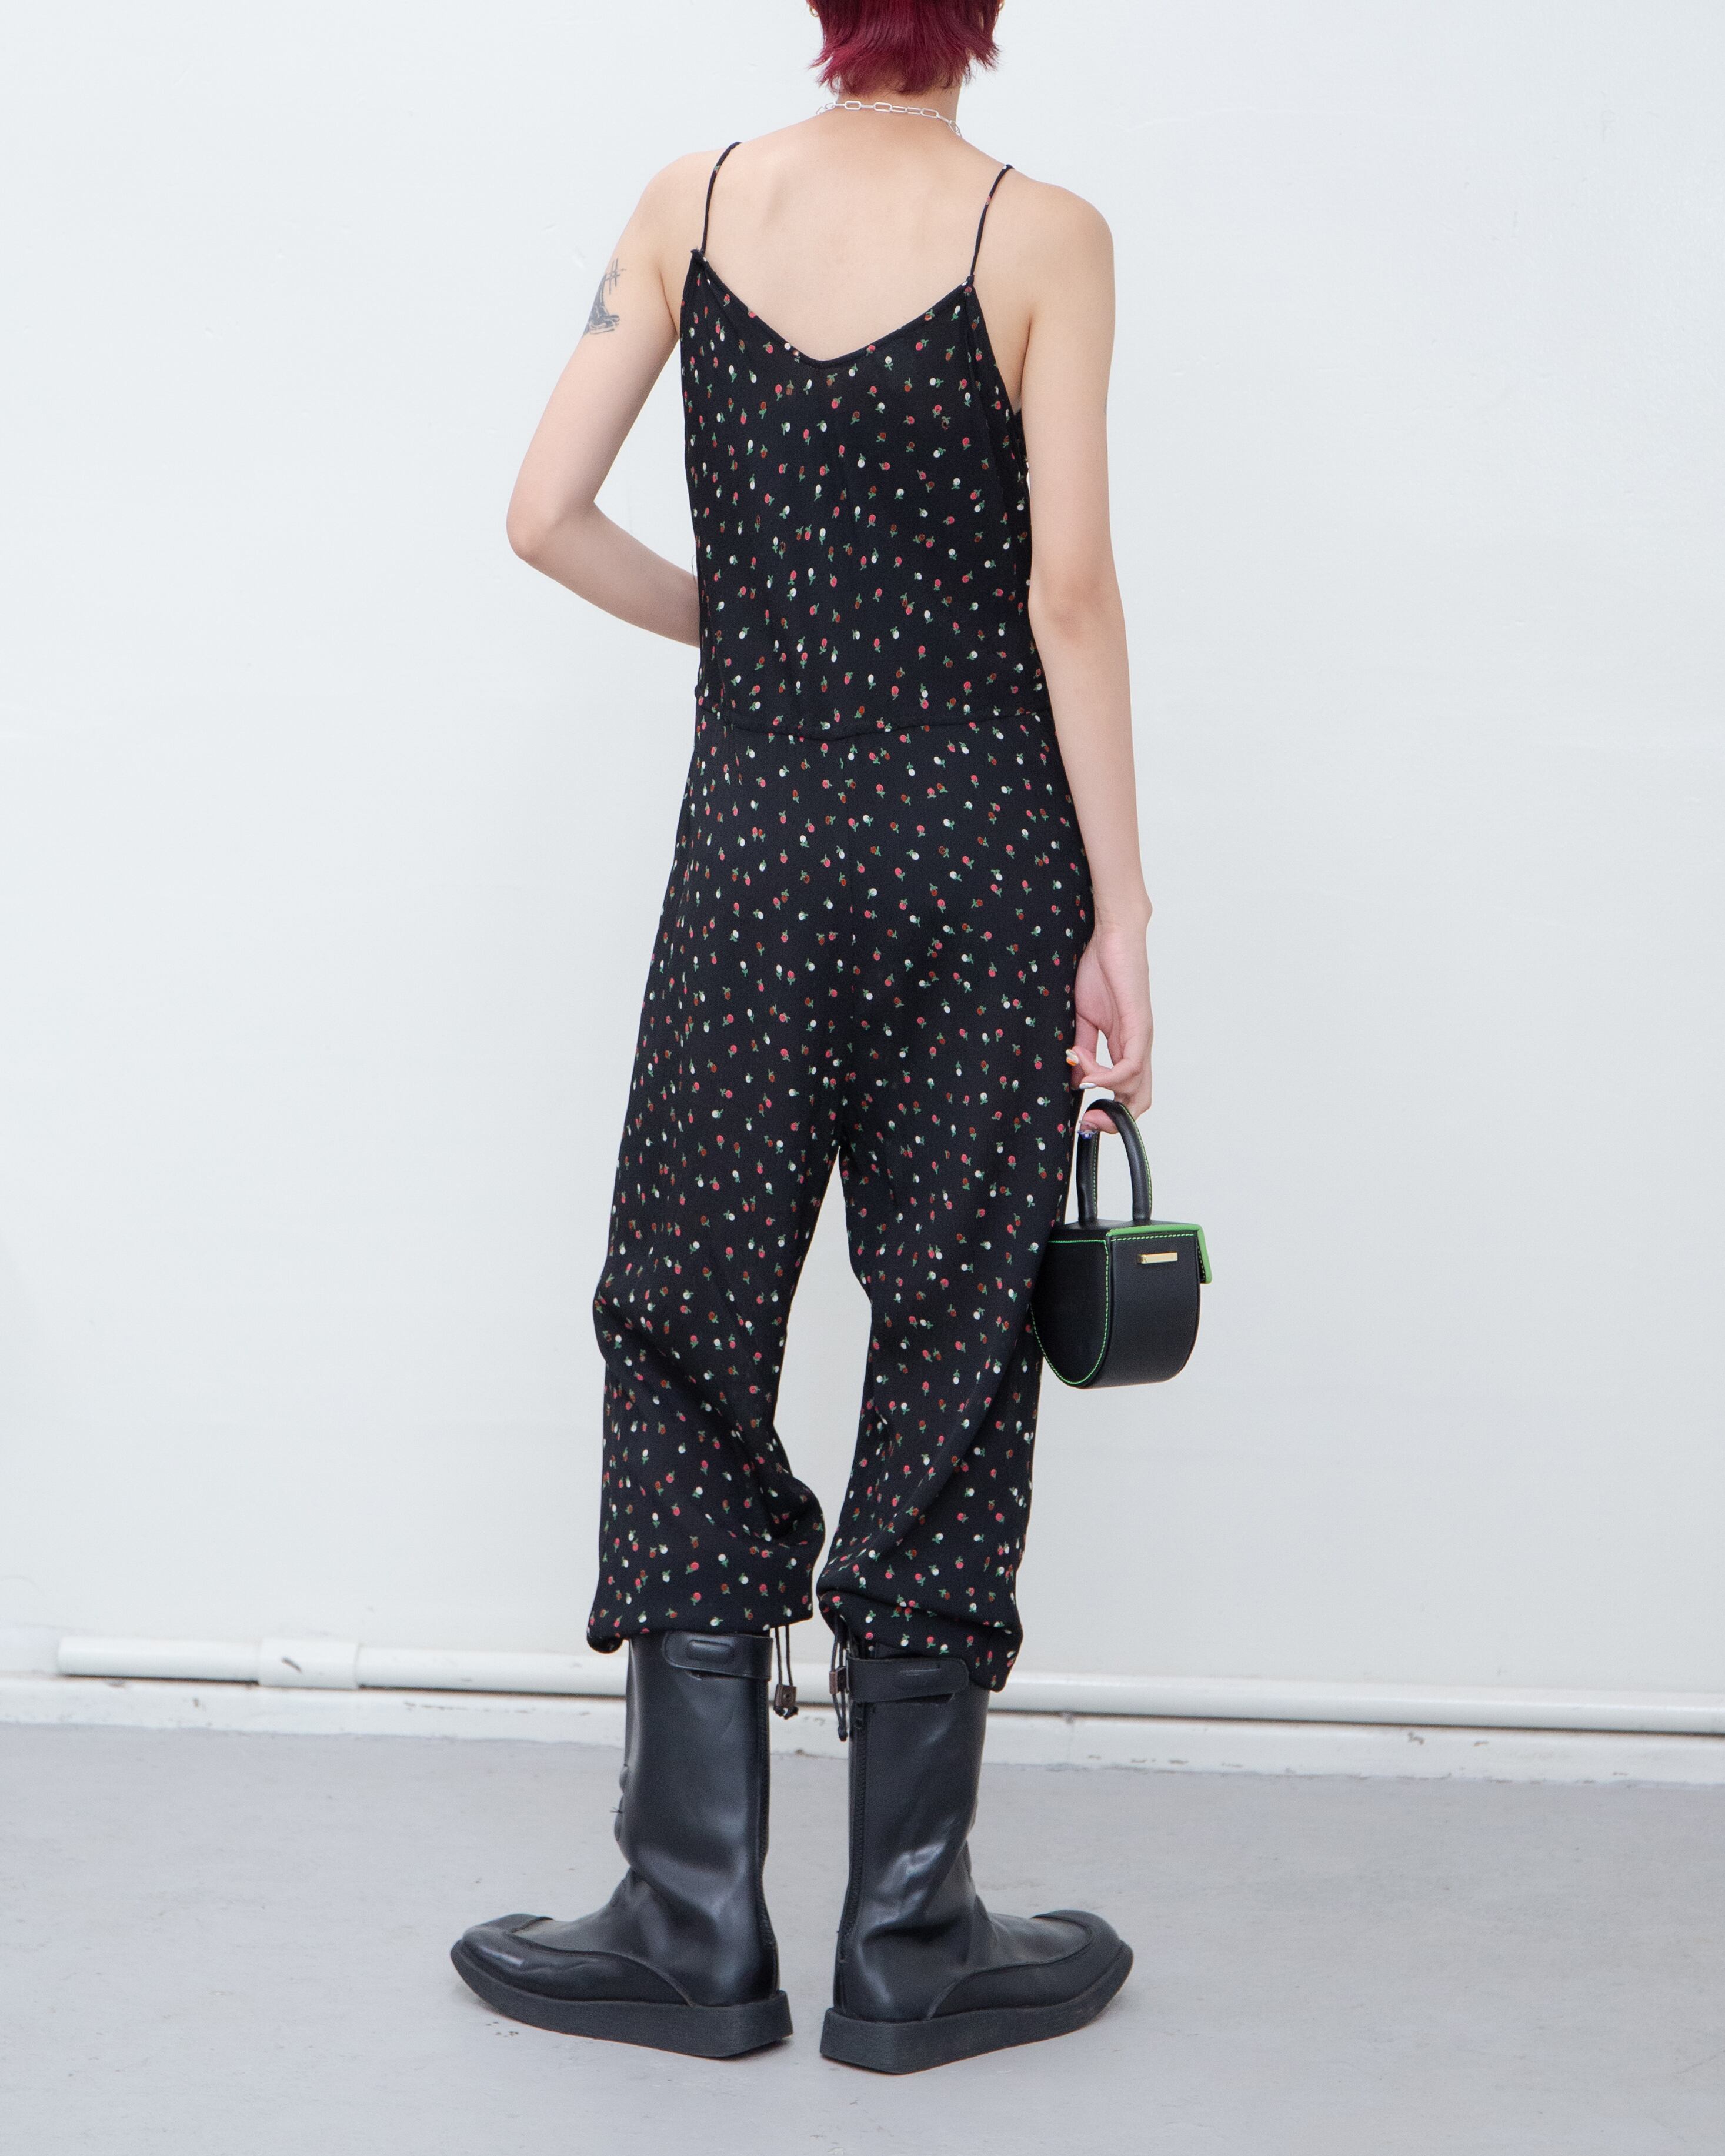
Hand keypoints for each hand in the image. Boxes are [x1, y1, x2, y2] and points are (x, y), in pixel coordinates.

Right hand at [1067, 919, 1152, 1129]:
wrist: (1112, 936)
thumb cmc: (1100, 970)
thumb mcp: (1084, 1017)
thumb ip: (1082, 1048)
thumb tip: (1074, 1078)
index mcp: (1126, 1046)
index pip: (1127, 1093)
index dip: (1108, 1113)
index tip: (1082, 1119)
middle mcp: (1138, 1047)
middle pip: (1140, 1100)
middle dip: (1112, 1120)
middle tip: (1085, 1121)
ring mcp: (1141, 1038)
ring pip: (1137, 1089)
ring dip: (1102, 1093)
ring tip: (1078, 1077)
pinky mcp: (1138, 1026)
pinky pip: (1129, 1066)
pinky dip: (1106, 1076)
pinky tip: (1084, 1065)